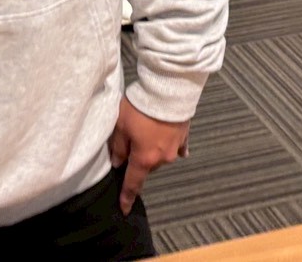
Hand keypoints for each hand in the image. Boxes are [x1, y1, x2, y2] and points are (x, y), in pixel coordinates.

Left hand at [107, 95, 188, 214]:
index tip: (124, 209)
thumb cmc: (140, 109)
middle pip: (147, 166)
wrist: (168, 92)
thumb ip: (118, 148)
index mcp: (145, 159)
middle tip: (130, 141)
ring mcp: (176, 148)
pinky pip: (176, 146)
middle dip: (138, 160)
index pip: (133, 183)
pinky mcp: (184, 136)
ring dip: (152, 149)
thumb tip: (117, 163)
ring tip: (145, 130)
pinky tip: (165, 138)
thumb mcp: (120, 126)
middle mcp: (162, 159)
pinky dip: (168, 145)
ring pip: (160, 156)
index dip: (127, 196)